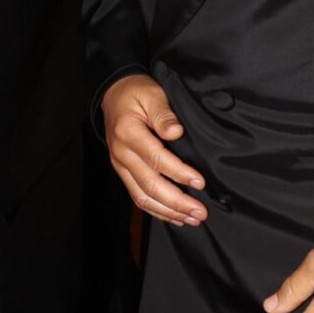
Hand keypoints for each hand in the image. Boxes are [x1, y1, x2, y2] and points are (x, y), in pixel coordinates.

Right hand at [102, 73, 207, 226]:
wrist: (113, 95)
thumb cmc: (136, 92)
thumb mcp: (151, 93)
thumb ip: (164, 113)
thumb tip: (176, 133)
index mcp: (128, 132)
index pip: (156, 159)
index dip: (179, 173)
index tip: (200, 183)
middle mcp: (121, 154)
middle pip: (150, 185)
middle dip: (177, 202)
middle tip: (200, 212)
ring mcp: (120, 165)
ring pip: (143, 197)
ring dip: (168, 211)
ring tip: (192, 219)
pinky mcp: (124, 172)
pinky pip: (138, 196)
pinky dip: (156, 211)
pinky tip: (174, 217)